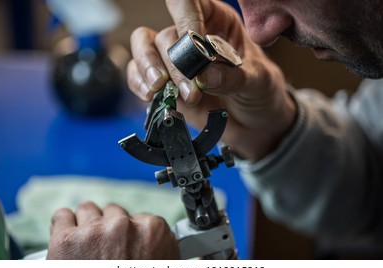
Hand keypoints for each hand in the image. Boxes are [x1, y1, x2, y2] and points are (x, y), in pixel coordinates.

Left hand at [46, 201, 179, 259]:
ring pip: (88, 209)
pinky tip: (66, 240)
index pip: (142, 218)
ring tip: (84, 245)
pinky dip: (63, 226)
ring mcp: (94, 232)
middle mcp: (124, 226)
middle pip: (114, 212)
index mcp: (153, 232)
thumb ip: (163, 252)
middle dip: (109, 228)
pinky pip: (62, 216)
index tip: (126, 246)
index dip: (132, 234)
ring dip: (86, 224)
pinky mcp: (65, 241)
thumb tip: (178, 252)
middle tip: (105, 250)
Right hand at [127, 0, 296, 160]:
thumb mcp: (258, 82)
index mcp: (217, 22)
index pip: (189, 3)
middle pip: (166, 35)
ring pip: (144, 46)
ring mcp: (175, 60)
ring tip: (160, 90)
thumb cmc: (260, 93)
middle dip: (174, 64)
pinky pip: (138, 74)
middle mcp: (191, 36)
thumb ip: (233, 77)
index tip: (190, 44)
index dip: (185, 18)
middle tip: (190, 90)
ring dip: (148, 68)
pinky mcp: (164, 84)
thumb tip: (204, 76)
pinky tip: (151, 96)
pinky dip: (139, 84)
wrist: (254, 124)